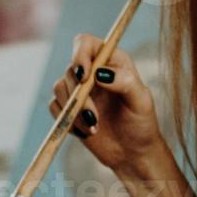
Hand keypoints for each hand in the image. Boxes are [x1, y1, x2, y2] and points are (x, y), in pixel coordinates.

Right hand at [51, 35, 166, 178]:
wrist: (132, 152)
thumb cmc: (141, 124)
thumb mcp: (141, 101)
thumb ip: (125, 82)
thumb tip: (100, 73)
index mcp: (111, 60)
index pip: (85, 43)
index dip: (79, 55)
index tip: (84, 77)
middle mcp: (92, 71)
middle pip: (70, 70)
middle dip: (80, 97)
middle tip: (94, 118)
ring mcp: (79, 90)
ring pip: (59, 89)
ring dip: (73, 111)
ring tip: (93, 128)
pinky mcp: (69, 109)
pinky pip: (55, 107)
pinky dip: (67, 121)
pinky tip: (86, 132)